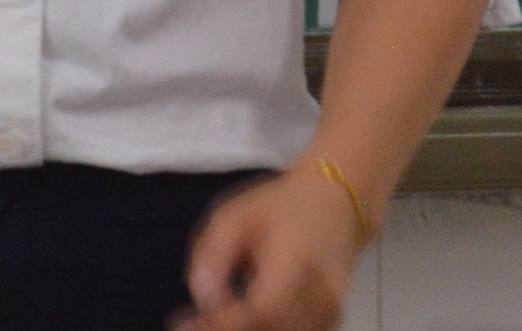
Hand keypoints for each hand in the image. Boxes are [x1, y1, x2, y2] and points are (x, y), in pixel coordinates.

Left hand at [180, 165, 363, 330]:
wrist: (335, 203)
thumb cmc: (279, 207)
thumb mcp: (235, 215)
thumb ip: (213, 254)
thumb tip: (202, 297)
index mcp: (298, 260)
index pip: (264, 309)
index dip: (224, 324)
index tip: (186, 322)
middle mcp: (322, 292)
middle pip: (273, 330)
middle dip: (229, 330)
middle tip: (194, 321)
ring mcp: (331, 311)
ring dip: (246, 329)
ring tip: (215, 315)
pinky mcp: (331, 320)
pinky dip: (266, 329)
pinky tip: (241, 316)